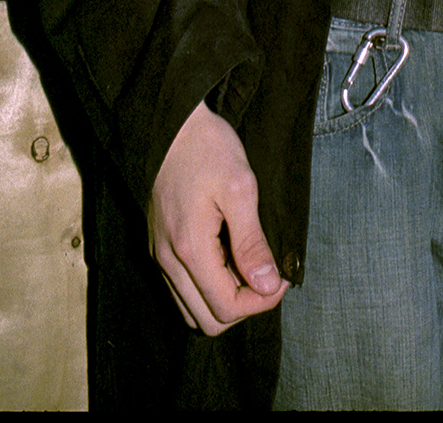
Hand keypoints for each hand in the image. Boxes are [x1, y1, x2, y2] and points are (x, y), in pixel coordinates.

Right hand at [147, 100, 289, 334]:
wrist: (170, 122)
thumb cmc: (207, 148)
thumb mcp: (240, 188)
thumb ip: (252, 242)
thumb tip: (268, 285)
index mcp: (188, 250)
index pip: (226, 309)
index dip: (261, 301)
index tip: (282, 276)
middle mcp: (168, 262)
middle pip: (208, 320)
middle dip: (244, 306)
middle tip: (268, 274)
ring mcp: (159, 255)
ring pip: (192, 309)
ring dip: (225, 299)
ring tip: (249, 265)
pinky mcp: (159, 246)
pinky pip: (182, 289)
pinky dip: (208, 287)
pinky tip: (228, 257)